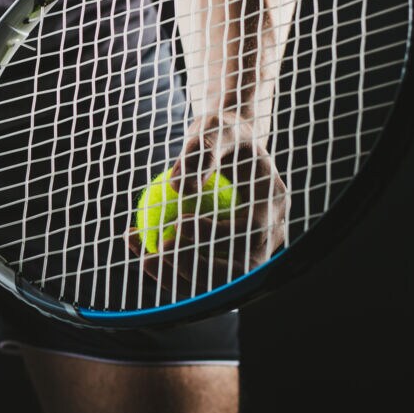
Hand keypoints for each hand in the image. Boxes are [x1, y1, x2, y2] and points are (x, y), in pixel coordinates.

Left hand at [128, 112, 287, 297]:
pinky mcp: (230, 257)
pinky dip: (171, 269)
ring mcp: (253, 250)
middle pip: (240, 269)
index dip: (215, 235)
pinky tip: (140, 250)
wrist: (229, 142)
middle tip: (158, 250)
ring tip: (144, 257)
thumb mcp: (212, 130)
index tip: (178, 223)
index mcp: (273, 203)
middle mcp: (270, 233)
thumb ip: (200, 153)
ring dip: (179, 277)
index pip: (251, 232)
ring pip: (219, 282)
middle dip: (197, 268)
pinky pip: (201, 274)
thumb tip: (179, 187)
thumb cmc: (219, 132)